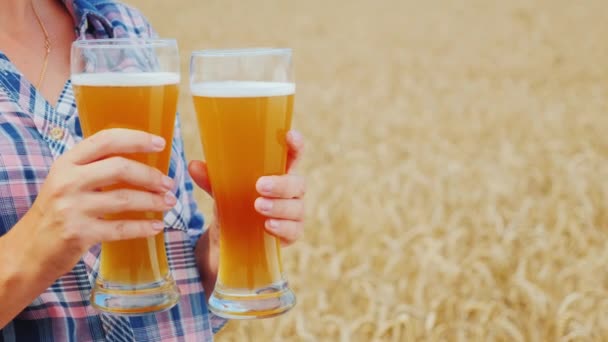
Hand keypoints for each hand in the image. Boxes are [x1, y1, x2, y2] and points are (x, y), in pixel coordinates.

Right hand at [23, 128, 175, 276]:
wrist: (28, 250)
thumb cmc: (57, 212)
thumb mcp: (67, 181)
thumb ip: (96, 168)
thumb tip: (142, 159)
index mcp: (68, 162)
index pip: (106, 140)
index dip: (137, 139)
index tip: (160, 144)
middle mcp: (67, 181)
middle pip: (120, 168)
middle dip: (150, 175)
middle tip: (169, 184)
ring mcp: (72, 207)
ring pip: (124, 198)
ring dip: (153, 201)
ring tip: (169, 203)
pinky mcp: (78, 233)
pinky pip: (120, 228)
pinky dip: (143, 227)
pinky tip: (157, 226)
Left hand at [189, 130, 305, 245]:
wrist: (231, 238)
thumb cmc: (234, 205)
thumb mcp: (222, 190)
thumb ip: (211, 179)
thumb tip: (193, 165)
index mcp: (278, 173)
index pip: (294, 155)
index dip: (296, 145)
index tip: (290, 136)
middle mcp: (291, 192)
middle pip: (297, 184)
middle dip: (281, 184)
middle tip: (260, 185)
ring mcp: (293, 214)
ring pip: (296, 208)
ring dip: (279, 206)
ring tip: (258, 206)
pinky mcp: (291, 234)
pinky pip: (294, 230)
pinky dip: (282, 227)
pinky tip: (268, 226)